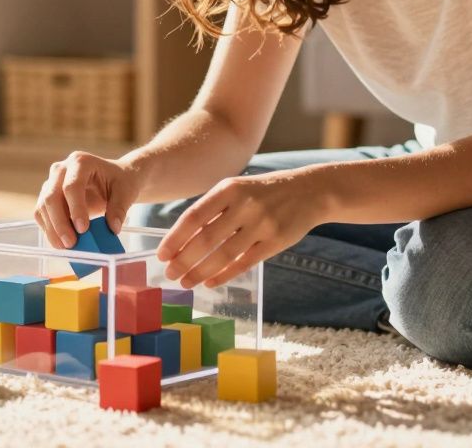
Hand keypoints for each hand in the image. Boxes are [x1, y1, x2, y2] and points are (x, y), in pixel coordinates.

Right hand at [34, 151, 143, 248]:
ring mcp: (51, 183)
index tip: (83, 229)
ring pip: (43, 207)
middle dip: (59, 223)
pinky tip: (61, 243)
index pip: (71, 186)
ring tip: (66, 248)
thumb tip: (113, 228)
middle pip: (51, 196)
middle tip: (71, 244)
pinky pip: (42, 215)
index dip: (75, 208)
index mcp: (80, 162)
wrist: (113, 179)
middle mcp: (61, 169)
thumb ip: (119, 208)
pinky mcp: (47, 197)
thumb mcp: (126, 191)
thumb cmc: (119, 181)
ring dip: (52, 230)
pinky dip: (49, 230)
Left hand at [155, 168, 323, 288]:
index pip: (193, 217)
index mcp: (229, 188)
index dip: (175, 238)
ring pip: (224, 255)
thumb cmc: (262, 192)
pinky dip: (224, 275)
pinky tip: (210, 283)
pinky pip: (244, 263)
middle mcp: (244, 205)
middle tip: (169, 274)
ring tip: (186, 282)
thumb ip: (212, 210)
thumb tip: (181, 239)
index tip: (161, 255)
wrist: (309, 190)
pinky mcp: (276, 242)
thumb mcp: (237, 189)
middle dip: (184, 260)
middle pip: (206, 239)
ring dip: (200, 272)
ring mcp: (262, 225)